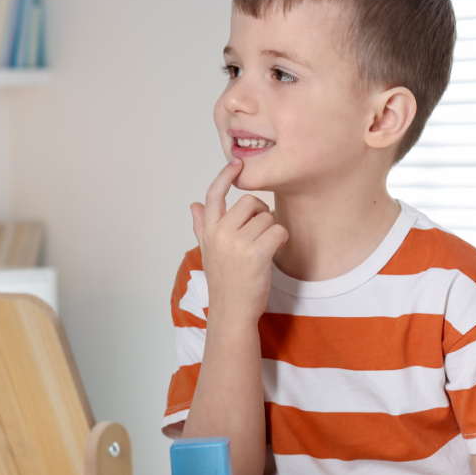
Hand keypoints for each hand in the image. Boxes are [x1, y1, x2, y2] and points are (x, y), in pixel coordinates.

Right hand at [191, 159, 287, 327]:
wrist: (231, 311)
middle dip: (260, 213)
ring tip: (263, 249)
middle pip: (249, 202)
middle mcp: (220, 234)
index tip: (237, 163)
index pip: (214, 195)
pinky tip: (273, 252)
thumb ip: (201, 226)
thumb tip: (194, 205)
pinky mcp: (256, 254)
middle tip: (259, 232)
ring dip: (271, 230)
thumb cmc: (224, 281)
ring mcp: (237, 244)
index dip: (226, 176)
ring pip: (267, 217)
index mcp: (209, 231)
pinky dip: (281, 239)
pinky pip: (278, 230)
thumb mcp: (208, 251)